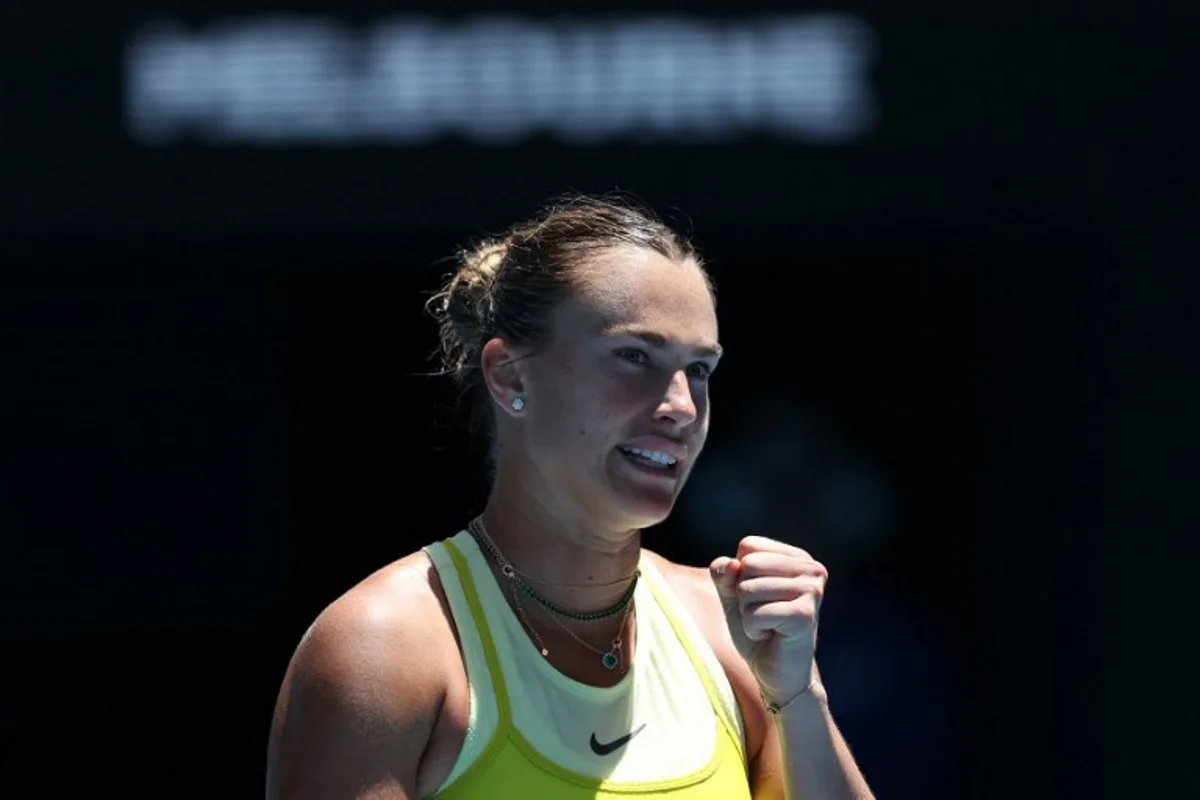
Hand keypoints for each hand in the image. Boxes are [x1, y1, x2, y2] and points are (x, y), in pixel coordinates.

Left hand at [710, 536, 827, 705]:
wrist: (779, 674)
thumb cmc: (759, 630)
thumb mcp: (734, 596)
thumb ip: (724, 575)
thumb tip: (728, 564)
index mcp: (798, 558)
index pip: (749, 545)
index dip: (741, 574)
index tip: (759, 598)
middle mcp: (812, 569)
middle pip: (747, 565)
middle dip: (743, 595)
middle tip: (764, 616)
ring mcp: (812, 591)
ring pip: (748, 589)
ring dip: (748, 615)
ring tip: (768, 627)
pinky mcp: (805, 615)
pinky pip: (755, 614)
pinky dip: (753, 630)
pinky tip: (772, 637)